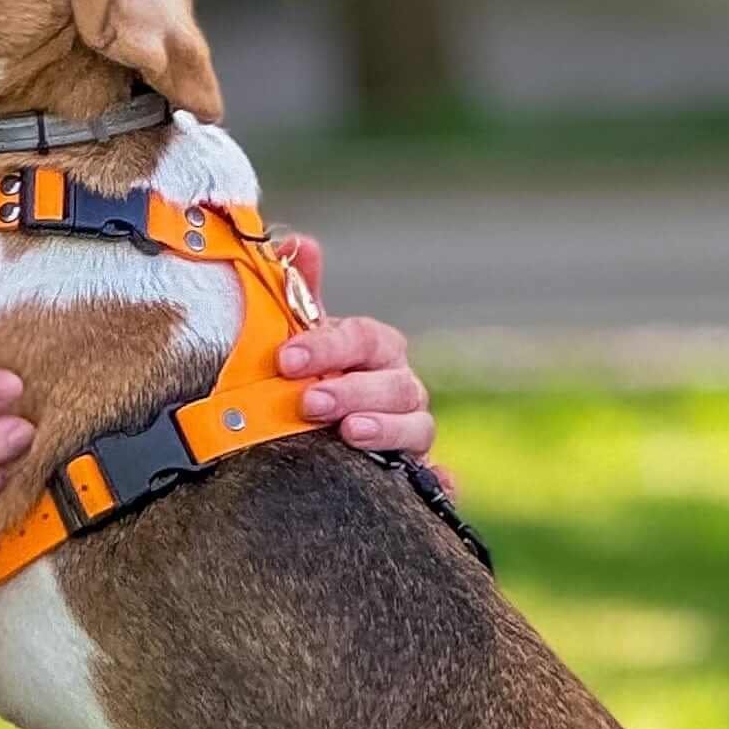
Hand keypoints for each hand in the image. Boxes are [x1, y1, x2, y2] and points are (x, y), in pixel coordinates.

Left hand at [272, 234, 437, 463]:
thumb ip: (299, 292)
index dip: (325, 346)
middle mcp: (400, 386)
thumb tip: (297, 242)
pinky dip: (442, 483)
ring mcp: (412, 429)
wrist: (317, 431)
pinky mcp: (419, 473)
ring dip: (386, 429)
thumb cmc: (313, 376)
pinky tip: (438, 486)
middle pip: (392, 383)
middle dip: (351, 390)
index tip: (286, 358)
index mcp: (375, 349)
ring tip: (350, 433)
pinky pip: (439, 479)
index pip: (362, 338)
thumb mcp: (302, 337)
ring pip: (417, 426)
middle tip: (310, 401)